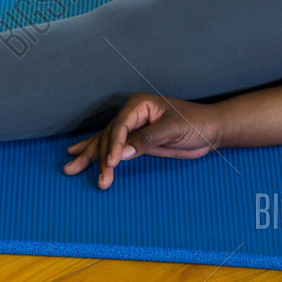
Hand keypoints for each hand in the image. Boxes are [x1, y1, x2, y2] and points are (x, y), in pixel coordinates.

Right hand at [63, 93, 222, 188]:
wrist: (211, 129)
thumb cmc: (196, 123)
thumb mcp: (173, 130)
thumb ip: (147, 140)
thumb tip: (122, 154)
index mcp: (139, 105)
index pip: (120, 127)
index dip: (113, 146)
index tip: (111, 164)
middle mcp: (131, 114)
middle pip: (108, 135)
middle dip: (97, 156)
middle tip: (91, 176)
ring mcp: (132, 127)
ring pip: (105, 142)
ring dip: (90, 156)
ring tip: (70, 168)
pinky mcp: (135, 140)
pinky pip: (113, 147)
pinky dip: (97, 152)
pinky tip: (80, 154)